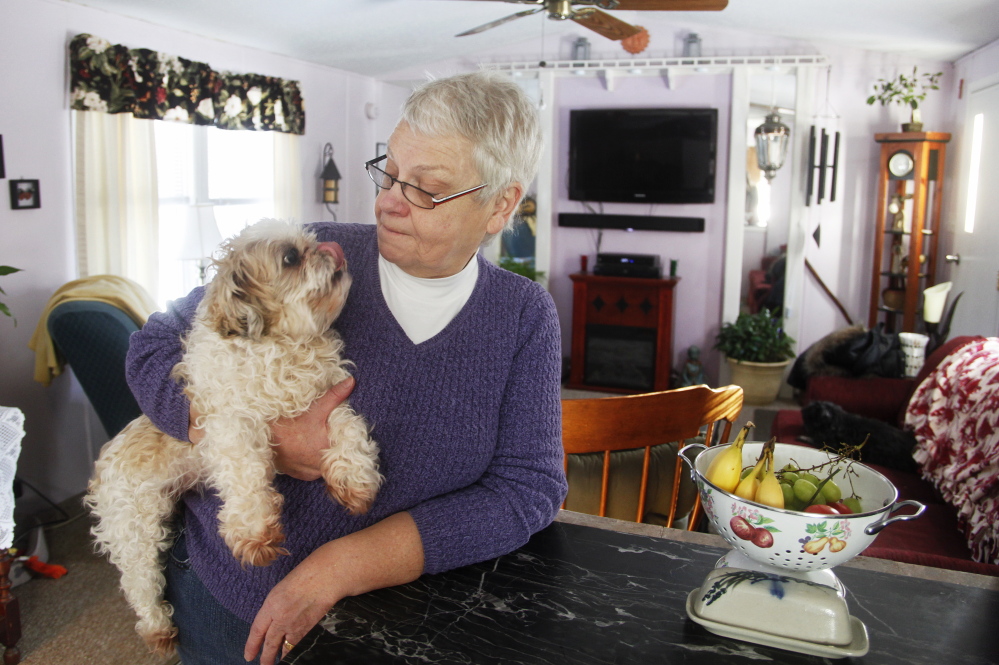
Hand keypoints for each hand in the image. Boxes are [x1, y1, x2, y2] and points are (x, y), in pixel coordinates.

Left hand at [243, 550, 339, 664]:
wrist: (325, 577)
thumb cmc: (304, 577)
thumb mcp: (281, 590)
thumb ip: (274, 608)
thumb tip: (271, 622)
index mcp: (271, 606)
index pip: (257, 631)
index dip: (251, 645)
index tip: (248, 656)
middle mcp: (281, 619)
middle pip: (270, 645)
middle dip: (265, 658)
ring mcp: (296, 627)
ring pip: (286, 649)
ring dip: (282, 657)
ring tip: (279, 662)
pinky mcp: (309, 630)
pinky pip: (299, 645)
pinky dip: (296, 650)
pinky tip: (295, 653)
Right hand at [271, 377, 355, 480]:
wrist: (259, 438)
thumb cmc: (289, 426)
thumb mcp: (314, 410)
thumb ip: (334, 397)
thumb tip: (350, 381)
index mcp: (326, 452)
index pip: (346, 453)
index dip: (347, 443)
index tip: (342, 434)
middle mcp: (318, 467)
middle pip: (334, 459)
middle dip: (333, 448)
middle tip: (328, 435)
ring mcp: (307, 473)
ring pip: (322, 466)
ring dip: (321, 457)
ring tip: (316, 442)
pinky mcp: (297, 474)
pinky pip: (310, 470)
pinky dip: (310, 462)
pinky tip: (307, 450)